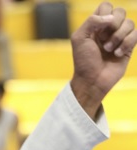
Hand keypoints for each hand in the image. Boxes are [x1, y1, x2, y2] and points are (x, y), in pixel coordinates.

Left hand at [70, 3, 135, 117]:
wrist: (92, 81)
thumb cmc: (83, 61)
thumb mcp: (79, 39)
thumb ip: (91, 21)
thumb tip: (110, 18)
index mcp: (96, 25)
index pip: (106, 6)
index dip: (104, 14)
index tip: (97, 30)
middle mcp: (109, 29)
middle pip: (120, 11)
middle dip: (113, 25)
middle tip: (103, 40)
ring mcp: (120, 37)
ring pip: (130, 23)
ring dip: (118, 37)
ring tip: (108, 50)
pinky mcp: (128, 46)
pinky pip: (136, 34)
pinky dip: (126, 44)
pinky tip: (117, 54)